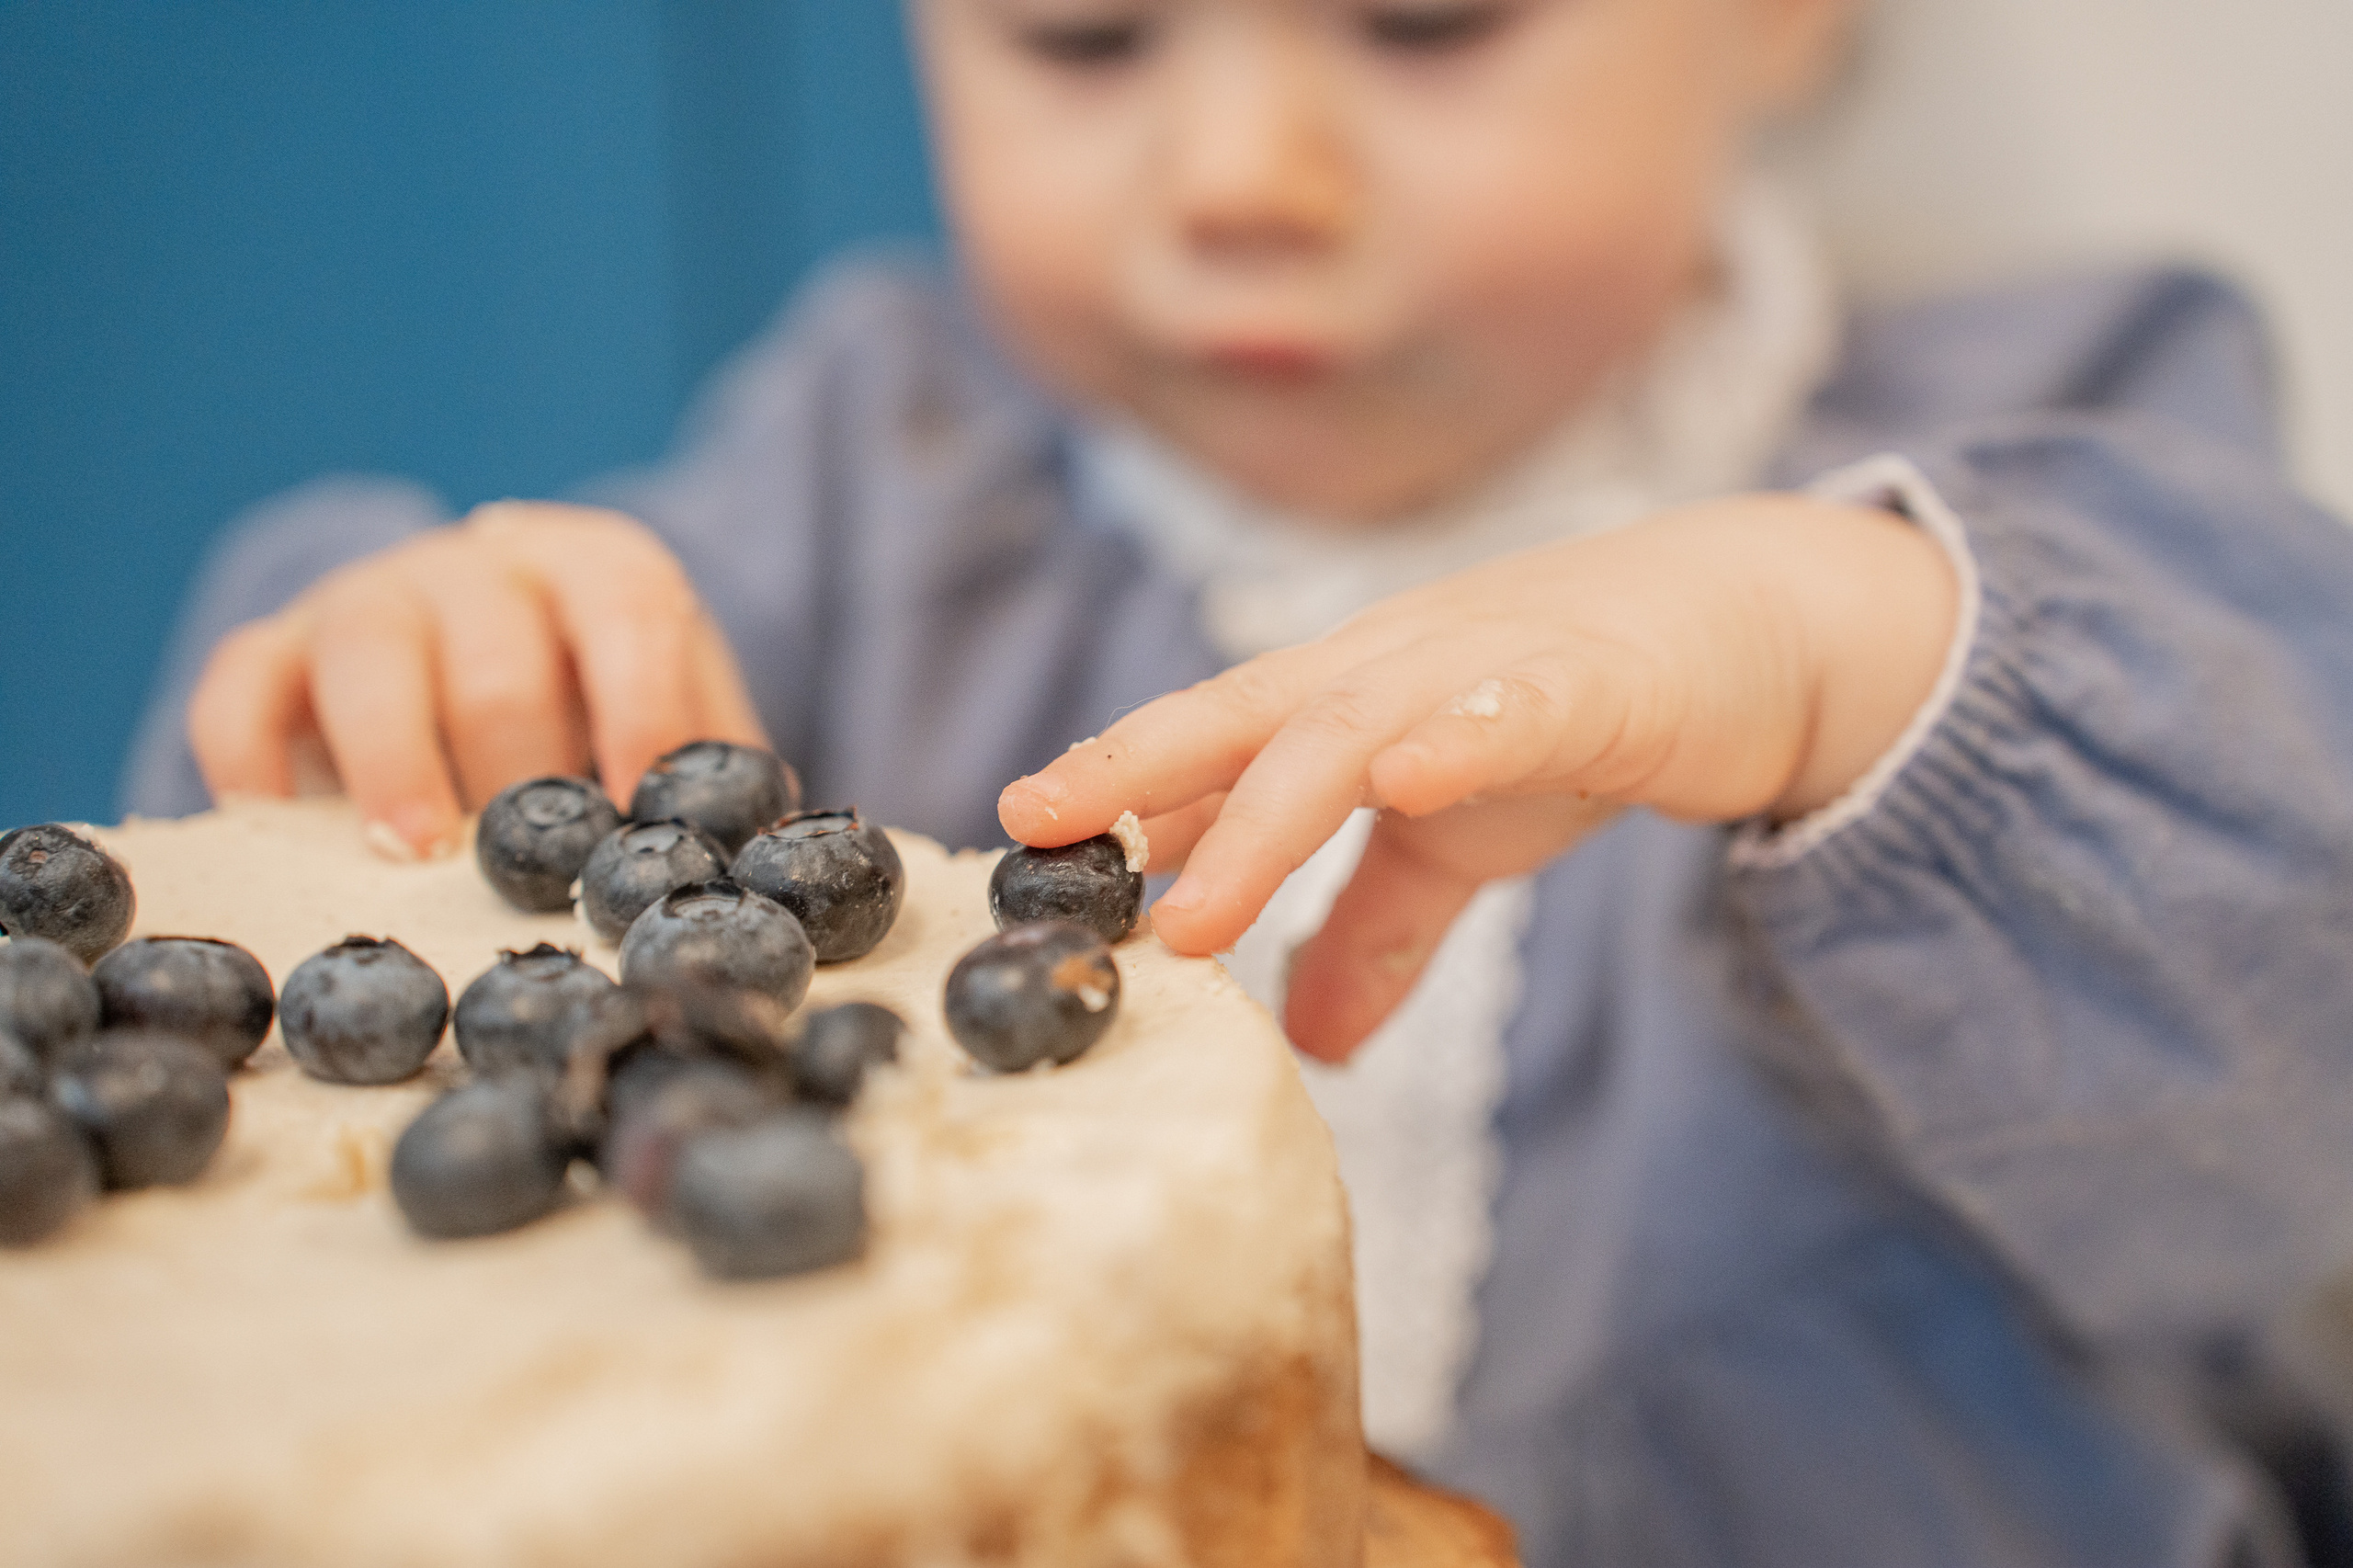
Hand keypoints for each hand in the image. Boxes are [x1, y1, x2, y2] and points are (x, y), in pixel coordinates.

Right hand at [188, 502, 765, 856]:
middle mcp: (483, 564)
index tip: (639, 807)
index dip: (641, 707)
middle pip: (498, 659)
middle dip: (516, 771)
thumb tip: (765, 867)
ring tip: (413, 854)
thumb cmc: (602, 706)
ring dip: (393, 762)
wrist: (480, 644)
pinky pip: (241, 688)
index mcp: (601, 570)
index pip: (629, 609)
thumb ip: (715, 777)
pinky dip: (251, 760)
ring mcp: (371, 597)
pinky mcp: (275, 646)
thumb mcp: (675, 716)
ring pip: (371, 658)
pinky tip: (283, 831)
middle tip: (527, 871)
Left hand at [999, 494, 1956, 1059]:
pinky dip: (1464, 738)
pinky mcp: (1595, 683)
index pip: (1208, 743)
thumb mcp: (1459, 842)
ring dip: (1266, 815)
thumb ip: (1376, 930)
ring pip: (1353, 730)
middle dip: (1134, 767)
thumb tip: (1306, 1044)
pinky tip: (1415, 777)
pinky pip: (1519, 709)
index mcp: (1342, 703)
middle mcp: (1387, 670)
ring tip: (1194, 909)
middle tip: (1040, 829)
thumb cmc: (1572, 718)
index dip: (1115, 788)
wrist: (1744, 622)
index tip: (1015, 844)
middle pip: (1241, 714)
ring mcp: (1484, 666)